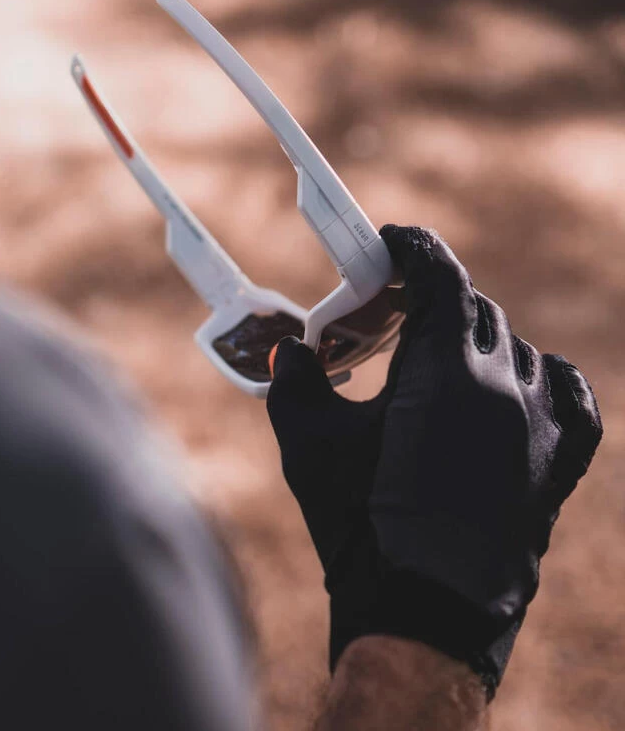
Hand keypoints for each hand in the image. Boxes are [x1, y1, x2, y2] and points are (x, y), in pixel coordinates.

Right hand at [267, 226, 601, 696]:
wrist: (420, 614)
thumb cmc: (359, 526)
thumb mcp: (310, 444)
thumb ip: (296, 383)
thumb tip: (288, 351)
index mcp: (443, 372)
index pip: (441, 276)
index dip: (413, 249)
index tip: (389, 243)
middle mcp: (502, 387)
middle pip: (473, 309)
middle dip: (431, 298)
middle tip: (392, 310)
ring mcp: (539, 426)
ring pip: (515, 348)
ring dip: (474, 339)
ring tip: (435, 360)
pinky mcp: (558, 465)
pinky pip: (569, 396)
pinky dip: (538, 378)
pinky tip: (510, 386)